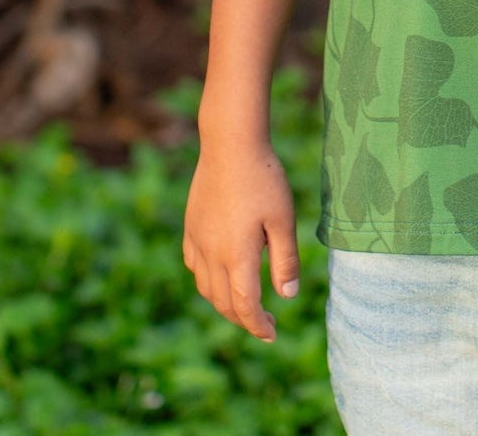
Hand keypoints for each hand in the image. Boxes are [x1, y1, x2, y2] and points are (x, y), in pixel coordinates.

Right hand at [183, 138, 300, 342]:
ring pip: (205, 288)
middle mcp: (212, 255)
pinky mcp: (190, 227)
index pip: (244, 306)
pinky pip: (194, 266)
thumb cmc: (263, 179)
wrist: (230, 145)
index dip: (258, 325)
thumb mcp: (283, 219)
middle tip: (264, 323)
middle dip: (243, 319)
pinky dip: (207, 281)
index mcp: (237, 256)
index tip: (272, 334)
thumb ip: (285, 260)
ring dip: (224, 303)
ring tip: (244, 302)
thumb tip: (287, 296)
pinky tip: (220, 274)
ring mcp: (197, 241)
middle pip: (223, 303)